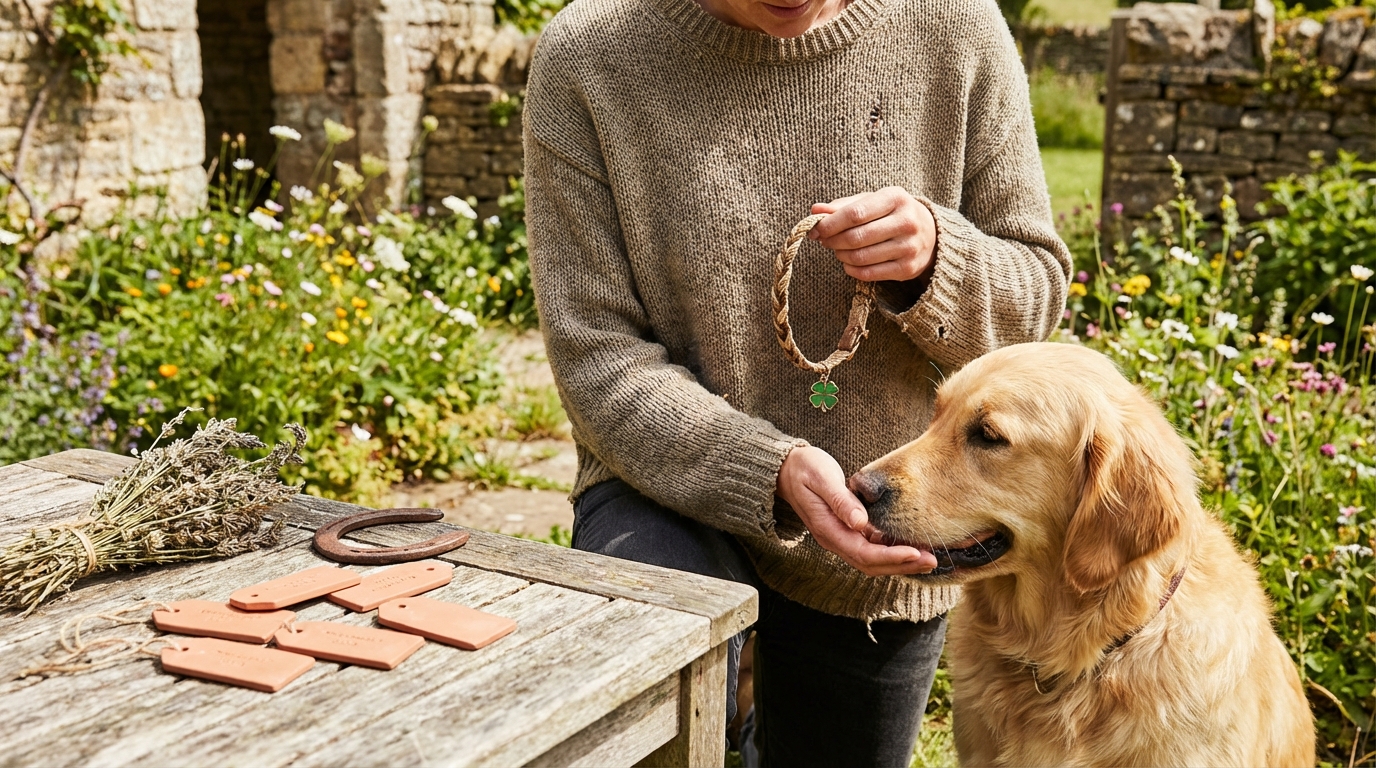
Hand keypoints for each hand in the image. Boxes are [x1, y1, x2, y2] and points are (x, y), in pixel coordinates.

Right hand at [776, 446, 936, 575]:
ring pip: (873, 561)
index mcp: (828, 530)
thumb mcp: (821, 478)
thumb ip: (840, 500)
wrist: (786, 471)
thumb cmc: (805, 469)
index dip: (890, 556)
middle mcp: (835, 540)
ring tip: (927, 557)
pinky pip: (872, 550)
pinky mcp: (848, 532)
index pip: (863, 553)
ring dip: (900, 562)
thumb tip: (860, 523)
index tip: (914, 553)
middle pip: (871, 564)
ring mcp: (841, 538)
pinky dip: (893, 552)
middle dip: (902, 565)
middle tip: (931, 560)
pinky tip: (911, 545)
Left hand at [809, 187, 936, 282]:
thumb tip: (815, 210)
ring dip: (840, 255)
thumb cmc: (892, 214)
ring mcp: (909, 247)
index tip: (816, 228)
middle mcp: (906, 222)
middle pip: (856, 237)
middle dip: (832, 240)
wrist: (931, 234)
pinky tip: (848, 262)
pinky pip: (868, 274)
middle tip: (823, 240)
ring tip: (838, 249)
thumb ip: (843, 205)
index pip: (855, 214)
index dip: (830, 223)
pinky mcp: (907, 269)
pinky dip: (851, 269)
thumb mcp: (872, 201)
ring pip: (860, 257)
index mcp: (896, 198)